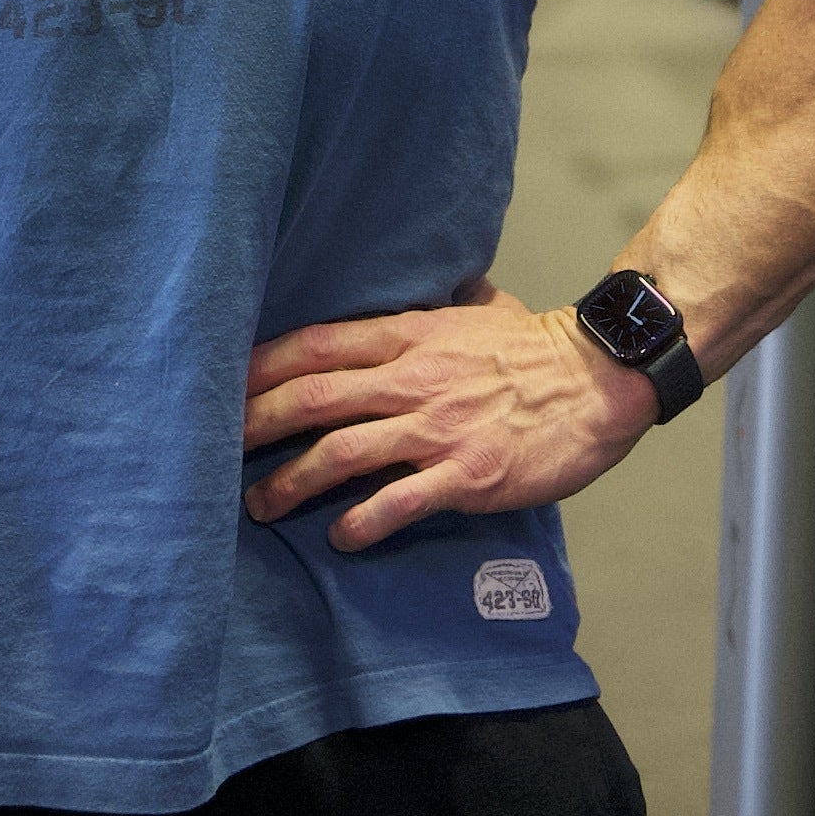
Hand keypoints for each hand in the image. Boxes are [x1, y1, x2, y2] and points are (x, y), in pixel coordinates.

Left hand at [241, 276, 659, 551]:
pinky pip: (401, 500)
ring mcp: (438, 427)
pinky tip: (340, 536)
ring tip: (259, 506)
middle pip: (311, 397)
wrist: (601, 381)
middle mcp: (412, 379)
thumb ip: (436, 300)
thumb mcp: (477, 307)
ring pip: (342, 452)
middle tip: (213, 448)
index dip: (259, 366)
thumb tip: (427, 279)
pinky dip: (364, 519)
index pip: (313, 345)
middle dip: (254, 423)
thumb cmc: (535, 345)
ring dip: (292, 481)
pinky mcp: (468, 473)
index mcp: (406, 336)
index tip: (220, 385)